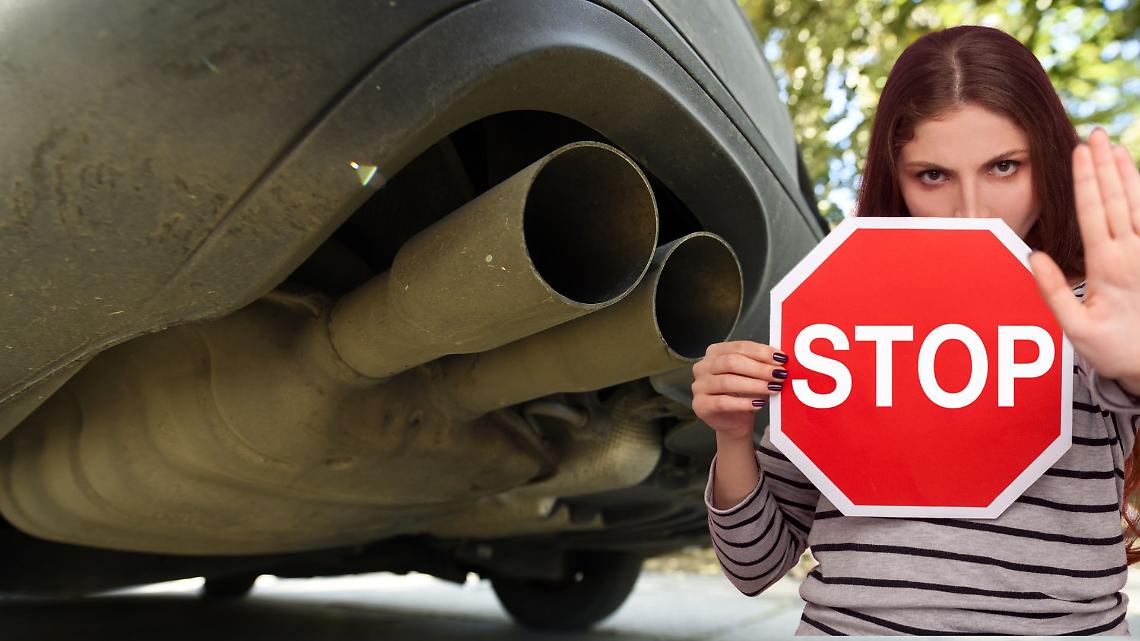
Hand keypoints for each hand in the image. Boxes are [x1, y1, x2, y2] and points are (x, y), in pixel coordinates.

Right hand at [691, 340, 787, 441]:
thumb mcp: (753, 375)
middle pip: (731, 362)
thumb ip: (762, 365)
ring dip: (754, 385)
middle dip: (759, 368)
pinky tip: (758, 404)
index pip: (739, 347)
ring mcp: (699, 386)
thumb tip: (782, 360)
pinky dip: (743, 403)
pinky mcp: (700, 405)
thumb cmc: (744, 394)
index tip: (780, 358)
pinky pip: (722, 402)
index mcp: (715, 352)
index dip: (761, 352)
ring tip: (772, 388)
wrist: (734, 421)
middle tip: (779, 374)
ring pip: (727, 382)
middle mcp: (703, 366)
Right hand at [1028, 127, 1139, 394]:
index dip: (1086, 178)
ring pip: (1138, 202)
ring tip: (1113, 146)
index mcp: (1109, 266)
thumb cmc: (1115, 349)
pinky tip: (1135, 179)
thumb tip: (1034, 255)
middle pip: (1116, 197)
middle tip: (1094, 133)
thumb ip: (1054, 292)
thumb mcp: (1076, 330)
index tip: (1079, 150)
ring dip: (1125, 172)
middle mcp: (1133, 252)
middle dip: (1104, 163)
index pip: (1093, 211)